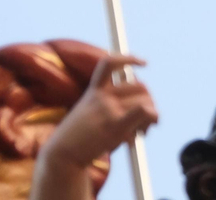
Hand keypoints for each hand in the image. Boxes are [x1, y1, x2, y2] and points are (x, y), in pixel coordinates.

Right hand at [39, 55, 157, 172]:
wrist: (62, 157)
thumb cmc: (76, 140)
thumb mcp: (87, 115)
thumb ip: (109, 106)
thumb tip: (144, 108)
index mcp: (93, 92)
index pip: (109, 63)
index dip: (128, 58)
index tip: (144, 63)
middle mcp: (101, 97)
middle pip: (139, 86)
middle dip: (149, 100)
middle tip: (148, 118)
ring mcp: (108, 109)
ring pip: (145, 101)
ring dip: (151, 115)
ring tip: (144, 131)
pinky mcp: (115, 125)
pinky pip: (142, 110)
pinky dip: (152, 114)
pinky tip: (153, 122)